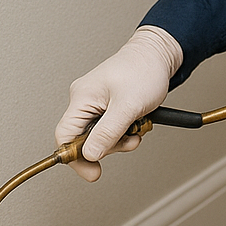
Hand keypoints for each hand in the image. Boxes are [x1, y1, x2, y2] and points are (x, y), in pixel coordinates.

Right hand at [55, 26, 182, 180]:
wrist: (160, 54)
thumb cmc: (145, 70)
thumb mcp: (129, 105)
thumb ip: (108, 132)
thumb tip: (90, 155)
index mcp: (82, 97)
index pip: (65, 136)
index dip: (76, 158)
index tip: (93, 171)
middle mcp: (84, 99)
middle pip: (83, 138)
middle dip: (107, 145)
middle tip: (129, 140)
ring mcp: (96, 101)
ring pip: (99, 134)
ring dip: (120, 138)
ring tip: (137, 128)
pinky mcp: (108, 104)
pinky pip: (110, 126)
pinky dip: (124, 129)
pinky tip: (137, 123)